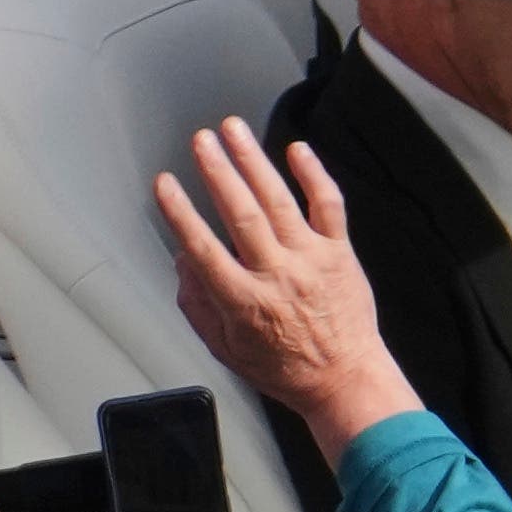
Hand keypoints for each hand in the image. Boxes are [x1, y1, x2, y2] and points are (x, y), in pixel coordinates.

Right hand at [153, 120, 411, 445]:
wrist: (347, 380)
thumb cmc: (288, 369)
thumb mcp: (227, 350)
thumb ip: (198, 306)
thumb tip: (184, 264)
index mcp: (245, 303)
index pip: (204, 250)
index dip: (180, 213)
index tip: (165, 185)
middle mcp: (278, 276)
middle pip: (241, 214)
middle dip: (218, 172)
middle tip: (200, 142)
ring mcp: (311, 260)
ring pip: (278, 201)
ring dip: (253, 161)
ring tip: (233, 130)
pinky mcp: (339, 252)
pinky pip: (328, 205)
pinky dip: (314, 174)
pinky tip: (298, 150)